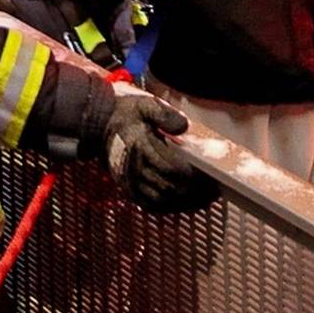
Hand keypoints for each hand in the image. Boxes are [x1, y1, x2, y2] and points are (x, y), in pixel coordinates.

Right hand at [103, 84, 216, 214]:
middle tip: (215, 189)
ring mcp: (131, 182)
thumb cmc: (126, 114)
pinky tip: (187, 203)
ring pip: (163, 200)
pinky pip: (152, 206)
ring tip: (206, 198)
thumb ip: (164, 114)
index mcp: (140, 147)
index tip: (210, 174)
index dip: (192, 175)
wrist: (98, 126)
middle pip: (169, 188)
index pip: (170, 168)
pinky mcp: (130, 190)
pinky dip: (171, 208)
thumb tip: (184, 127)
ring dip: (185, 202)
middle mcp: (134, 169)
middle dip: (194, 191)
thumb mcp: (144, 105)